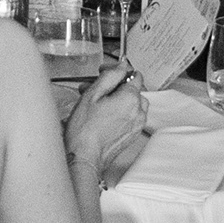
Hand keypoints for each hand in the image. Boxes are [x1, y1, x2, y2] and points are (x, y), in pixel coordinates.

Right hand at [67, 67, 149, 188]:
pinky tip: (103, 115)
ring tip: (97, 102)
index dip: (118, 70)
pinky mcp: (133, 134)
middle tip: (96, 87)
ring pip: (133, 102)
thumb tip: (123, 64)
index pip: (134, 74)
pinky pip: (132, 116)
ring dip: (118, 98)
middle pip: (134, 89)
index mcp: (131, 98)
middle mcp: (139, 111)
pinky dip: (121, 111)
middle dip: (115, 85)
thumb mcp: (92, 94)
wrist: (85, 157)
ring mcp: (137, 124)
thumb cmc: (84, 129)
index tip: (105, 72)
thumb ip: (110, 76)